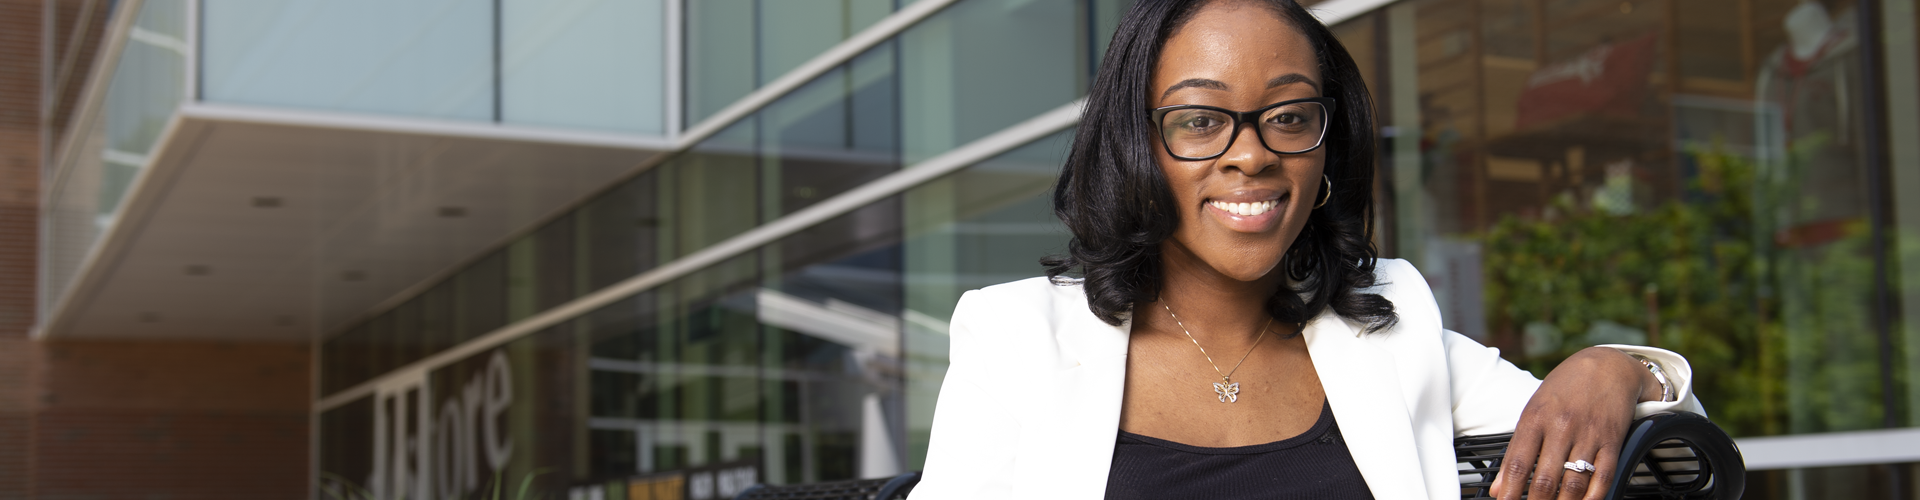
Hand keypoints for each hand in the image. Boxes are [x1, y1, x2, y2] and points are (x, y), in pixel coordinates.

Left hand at [1489, 347, 1659, 499]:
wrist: (1608, 365)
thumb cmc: (1565, 388)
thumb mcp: (1534, 409)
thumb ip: (1516, 450)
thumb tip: (1499, 487)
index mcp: (1536, 417)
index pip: (1518, 462)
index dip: (1510, 490)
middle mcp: (1561, 427)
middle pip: (1545, 478)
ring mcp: (1589, 435)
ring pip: (1573, 483)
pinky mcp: (1613, 441)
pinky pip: (1603, 477)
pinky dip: (1593, 498)